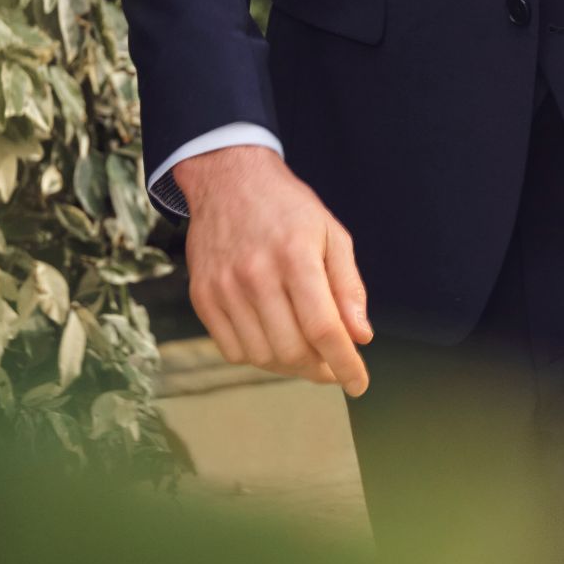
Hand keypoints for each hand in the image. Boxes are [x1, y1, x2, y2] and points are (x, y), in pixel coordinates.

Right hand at [177, 145, 371, 395]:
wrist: (228, 179)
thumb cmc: (287, 208)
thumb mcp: (331, 234)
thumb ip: (348, 287)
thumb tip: (360, 337)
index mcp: (296, 257)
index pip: (324, 329)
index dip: (345, 365)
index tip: (359, 384)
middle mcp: (256, 275)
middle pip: (293, 350)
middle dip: (320, 369)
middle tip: (333, 363)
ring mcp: (224, 288)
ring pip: (262, 357)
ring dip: (290, 366)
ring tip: (305, 352)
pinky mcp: (202, 296)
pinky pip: (231, 350)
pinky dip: (258, 356)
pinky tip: (273, 338)